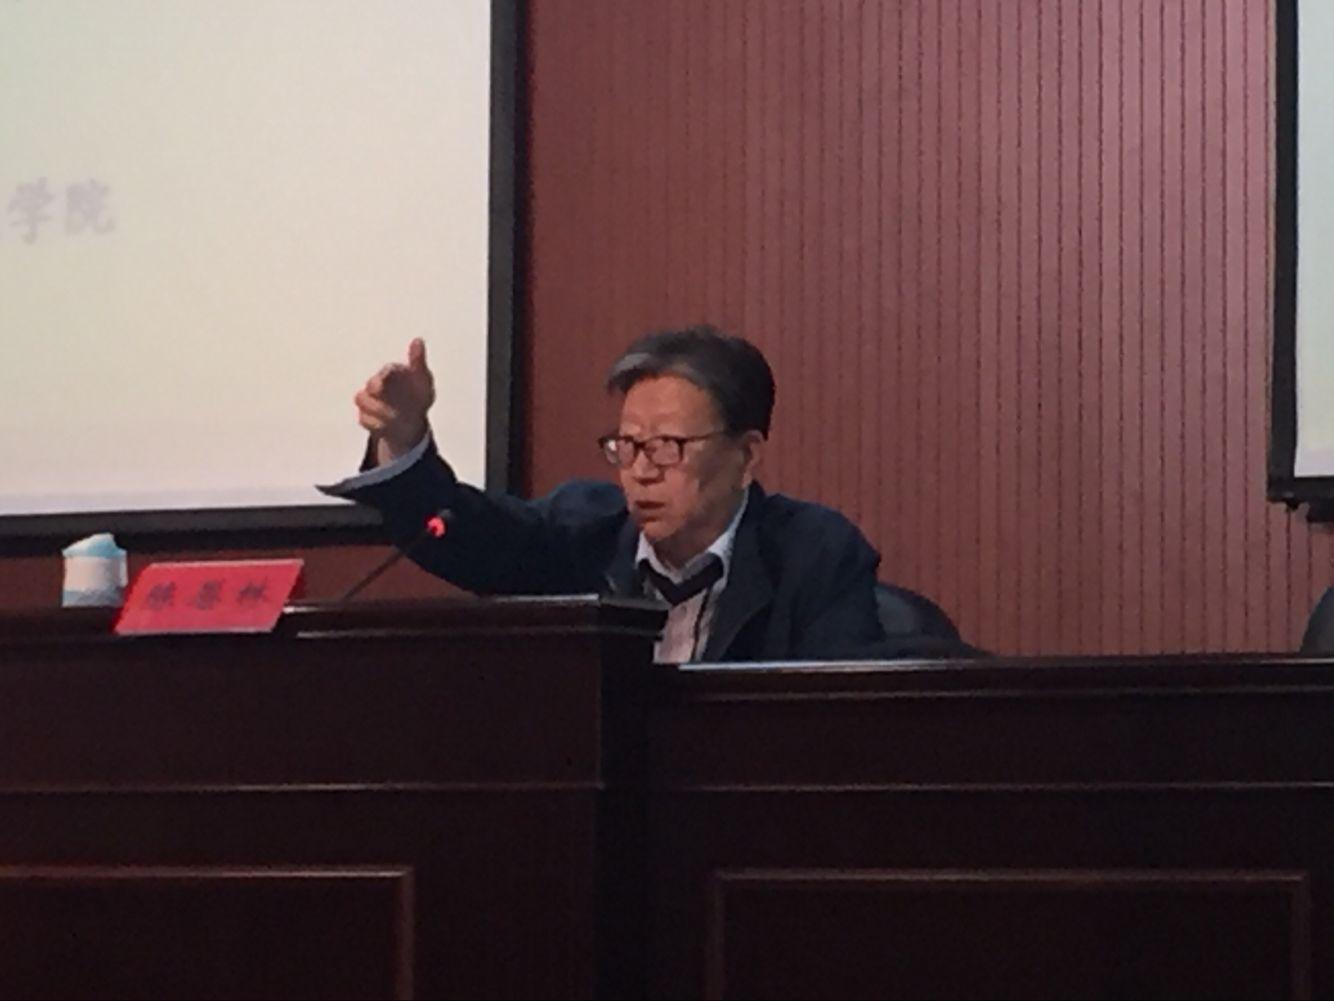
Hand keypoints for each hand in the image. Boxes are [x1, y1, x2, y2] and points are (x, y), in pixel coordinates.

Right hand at [355, 338, 435, 462]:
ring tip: (393, 417)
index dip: (385, 374)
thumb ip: (419, 361)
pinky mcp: (365, 416)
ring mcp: (369, 400)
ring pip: (362, 400)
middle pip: (371, 384)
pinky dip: (374, 423)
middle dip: (375, 389)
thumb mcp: (423, 380)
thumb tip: (418, 340)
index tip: (386, 380)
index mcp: (392, 373)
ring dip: (376, 408)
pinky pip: (364, 419)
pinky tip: (386, 425)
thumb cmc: (417, 395)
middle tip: (384, 397)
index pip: (387, 370)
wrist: (412, 421)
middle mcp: (377, 384)